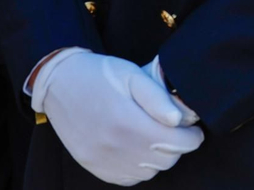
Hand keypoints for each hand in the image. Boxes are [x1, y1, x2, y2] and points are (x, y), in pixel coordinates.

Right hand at [34, 50, 202, 185]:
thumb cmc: (100, 75)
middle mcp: (113, 146)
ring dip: (158, 158)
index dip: (192, 138)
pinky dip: (139, 167)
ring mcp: (101, 160)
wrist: (60, 84)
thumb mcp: (132, 75)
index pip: (176, 143)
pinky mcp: (93, 166)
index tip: (194, 131)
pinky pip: (127, 178)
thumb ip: (157, 98)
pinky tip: (137, 148)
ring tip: (156, 137)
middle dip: (178, 147)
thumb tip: (179, 120)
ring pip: (148, 172)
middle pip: (165, 160)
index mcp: (126, 121)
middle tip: (176, 132)